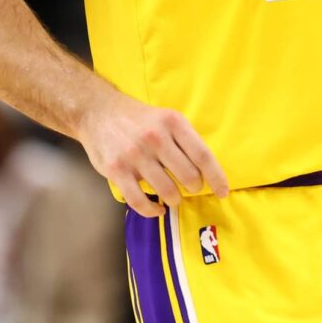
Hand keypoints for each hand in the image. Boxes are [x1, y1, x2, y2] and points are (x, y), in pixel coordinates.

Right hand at [78, 90, 229, 216]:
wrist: (98, 112)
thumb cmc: (139, 119)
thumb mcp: (166, 117)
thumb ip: (184, 140)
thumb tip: (207, 170)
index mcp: (173, 122)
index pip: (202, 155)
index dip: (216, 177)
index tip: (223, 192)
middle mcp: (155, 137)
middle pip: (188, 175)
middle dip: (194, 188)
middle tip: (190, 188)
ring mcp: (135, 155)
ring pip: (166, 191)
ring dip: (174, 199)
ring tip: (173, 197)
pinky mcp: (116, 170)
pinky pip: (139, 201)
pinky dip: (152, 211)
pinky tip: (157, 209)